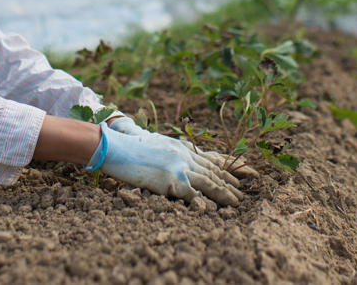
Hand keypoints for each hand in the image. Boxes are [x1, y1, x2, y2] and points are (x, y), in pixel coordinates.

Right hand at [95, 123, 243, 206]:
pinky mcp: (172, 180)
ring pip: (209, 182)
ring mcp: (179, 166)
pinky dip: (204, 203)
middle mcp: (184, 155)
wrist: (116, 148)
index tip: (234, 179)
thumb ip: (170, 154)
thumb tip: (177, 166)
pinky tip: (213, 210)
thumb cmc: (130, 149)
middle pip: (213, 171)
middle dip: (229, 183)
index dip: (223, 171)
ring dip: (224, 194)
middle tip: (241, 194)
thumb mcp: (156, 146)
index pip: (208, 161)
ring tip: (236, 203)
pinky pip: (193, 195)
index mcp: (181, 147)